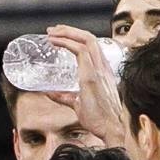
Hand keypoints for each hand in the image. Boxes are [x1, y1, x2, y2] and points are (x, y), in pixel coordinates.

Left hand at [45, 25, 129, 146]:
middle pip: (88, 37)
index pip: (91, 45)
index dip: (76, 37)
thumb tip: (49, 92)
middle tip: (52, 30)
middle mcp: (102, 67)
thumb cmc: (98, 119)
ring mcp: (98, 70)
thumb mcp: (77, 103)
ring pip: (86, 39)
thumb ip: (64, 96)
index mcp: (102, 71)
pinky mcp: (92, 76)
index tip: (60, 36)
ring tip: (52, 33)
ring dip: (67, 33)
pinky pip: (80, 51)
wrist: (110, 129)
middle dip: (69, 30)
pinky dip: (66, 42)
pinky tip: (55, 42)